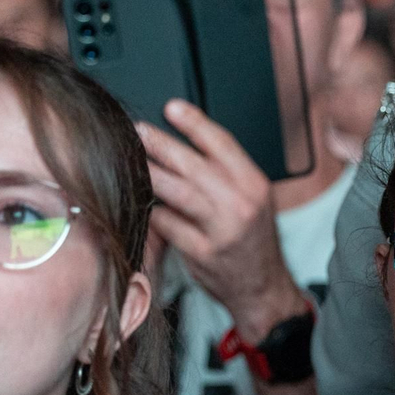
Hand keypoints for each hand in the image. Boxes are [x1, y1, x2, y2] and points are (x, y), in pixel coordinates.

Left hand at [137, 100, 310, 342]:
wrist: (262, 287)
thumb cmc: (253, 240)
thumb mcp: (253, 200)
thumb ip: (227, 174)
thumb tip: (186, 144)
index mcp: (255, 185)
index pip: (222, 143)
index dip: (194, 122)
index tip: (172, 107)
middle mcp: (242, 205)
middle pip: (193, 164)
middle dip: (161, 144)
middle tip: (137, 131)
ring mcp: (222, 230)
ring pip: (176, 192)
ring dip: (150, 173)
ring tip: (131, 160)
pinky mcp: (202, 253)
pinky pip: (168, 224)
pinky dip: (152, 211)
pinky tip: (140, 202)